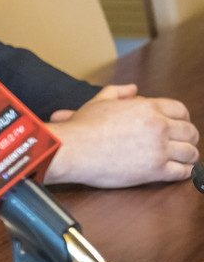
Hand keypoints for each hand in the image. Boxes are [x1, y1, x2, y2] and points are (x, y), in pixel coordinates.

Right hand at [44, 84, 197, 186]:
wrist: (71, 149)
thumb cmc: (82, 127)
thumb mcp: (99, 102)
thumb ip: (118, 91)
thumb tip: (132, 88)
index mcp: (148, 107)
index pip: (181, 110)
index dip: (183, 119)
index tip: (179, 126)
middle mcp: (158, 126)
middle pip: (190, 132)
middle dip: (189, 138)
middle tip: (183, 144)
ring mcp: (158, 148)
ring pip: (190, 153)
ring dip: (189, 156)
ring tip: (183, 160)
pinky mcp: (155, 170)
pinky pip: (182, 172)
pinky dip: (185, 172)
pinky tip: (179, 172)